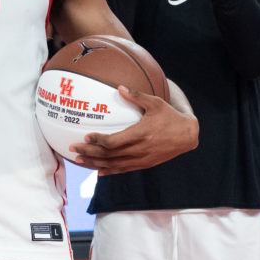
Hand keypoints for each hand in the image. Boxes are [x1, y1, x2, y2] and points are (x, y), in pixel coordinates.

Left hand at [69, 86, 198, 174]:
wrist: (187, 136)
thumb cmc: (170, 116)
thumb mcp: (156, 103)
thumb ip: (137, 96)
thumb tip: (120, 87)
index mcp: (141, 134)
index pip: (115, 142)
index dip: (99, 141)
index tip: (86, 135)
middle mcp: (139, 150)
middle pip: (109, 155)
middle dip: (90, 153)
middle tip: (73, 148)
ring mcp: (141, 159)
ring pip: (114, 165)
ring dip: (94, 164)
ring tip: (78, 161)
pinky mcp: (144, 164)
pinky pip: (123, 169)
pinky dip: (109, 171)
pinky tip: (98, 171)